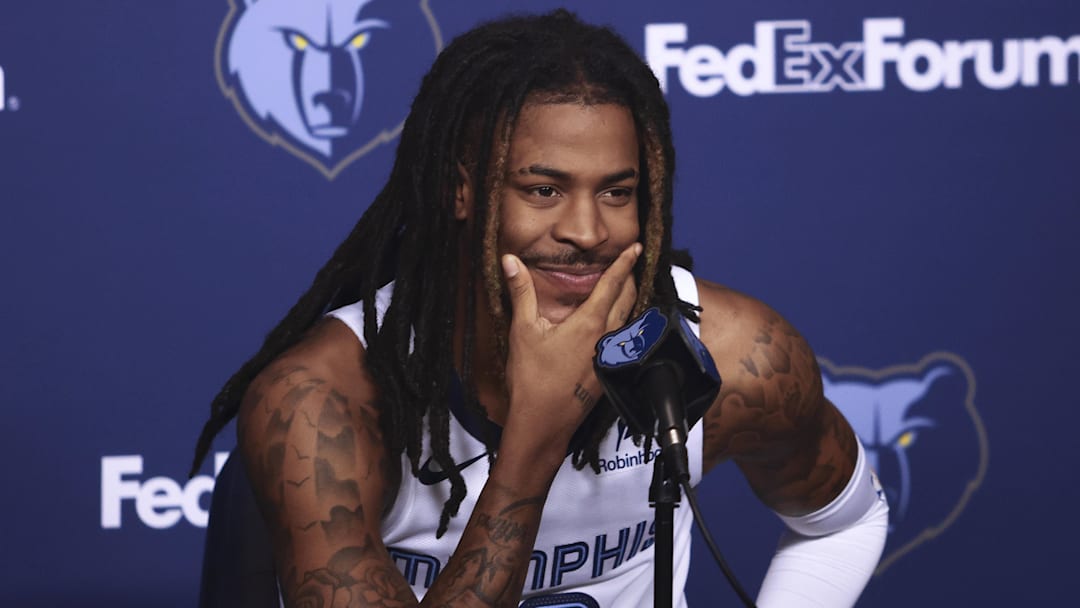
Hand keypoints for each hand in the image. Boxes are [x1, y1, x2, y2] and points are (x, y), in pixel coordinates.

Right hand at [499, 243, 641, 448]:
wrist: (542, 425)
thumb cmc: (531, 380)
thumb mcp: (523, 331)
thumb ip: (521, 292)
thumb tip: (511, 261)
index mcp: (589, 324)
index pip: (612, 284)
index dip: (624, 263)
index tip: (635, 248)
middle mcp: (607, 338)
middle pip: (628, 300)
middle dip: (630, 278)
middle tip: (630, 263)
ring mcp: (610, 358)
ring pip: (628, 320)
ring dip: (629, 301)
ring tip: (624, 288)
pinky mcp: (609, 373)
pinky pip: (622, 340)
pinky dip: (622, 323)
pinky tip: (612, 325)